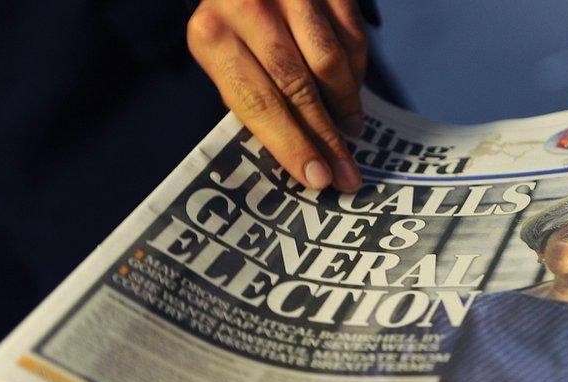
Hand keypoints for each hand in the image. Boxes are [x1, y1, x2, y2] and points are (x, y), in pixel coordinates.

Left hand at [187, 0, 367, 191]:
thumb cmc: (234, 26)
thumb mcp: (224, 57)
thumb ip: (253, 96)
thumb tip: (298, 155)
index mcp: (212, 36)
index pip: (257, 103)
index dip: (291, 145)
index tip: (318, 179)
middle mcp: (249, 8)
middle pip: (298, 88)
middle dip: (326, 138)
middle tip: (346, 174)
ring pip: (331, 62)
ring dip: (346, 106)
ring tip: (350, 131)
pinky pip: (352, 37)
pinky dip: (356, 72)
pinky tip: (351, 92)